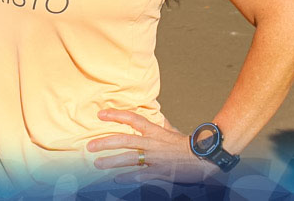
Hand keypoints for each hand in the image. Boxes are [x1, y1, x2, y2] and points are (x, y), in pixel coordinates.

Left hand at [87, 109, 216, 184]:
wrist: (204, 157)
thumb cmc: (187, 145)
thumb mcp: (173, 132)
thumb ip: (162, 126)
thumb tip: (158, 118)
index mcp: (155, 131)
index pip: (133, 119)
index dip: (116, 115)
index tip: (100, 114)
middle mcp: (152, 143)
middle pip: (125, 140)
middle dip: (106, 142)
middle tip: (90, 146)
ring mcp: (155, 158)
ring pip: (129, 158)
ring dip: (112, 160)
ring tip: (97, 163)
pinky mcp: (160, 171)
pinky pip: (141, 174)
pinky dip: (129, 177)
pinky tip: (116, 179)